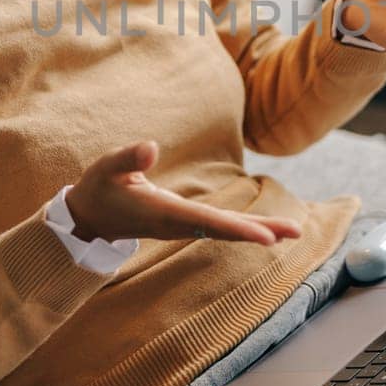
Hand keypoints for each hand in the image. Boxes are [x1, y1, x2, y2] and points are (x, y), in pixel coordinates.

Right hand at [64, 140, 303, 244]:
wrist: (89, 218)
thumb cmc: (99, 188)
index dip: (237, 228)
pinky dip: (245, 228)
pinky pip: (220, 228)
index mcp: (164, 213)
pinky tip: (266, 230)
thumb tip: (150, 147)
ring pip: (226, 232)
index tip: (265, 237)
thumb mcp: (106, 168)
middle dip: (260, 231)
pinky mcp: (185, 223)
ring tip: (292, 231)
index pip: (206, 223)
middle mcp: (178, 224)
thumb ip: (127, 158)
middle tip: (296, 232)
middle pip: (225, 231)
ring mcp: (183, 227)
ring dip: (259, 231)